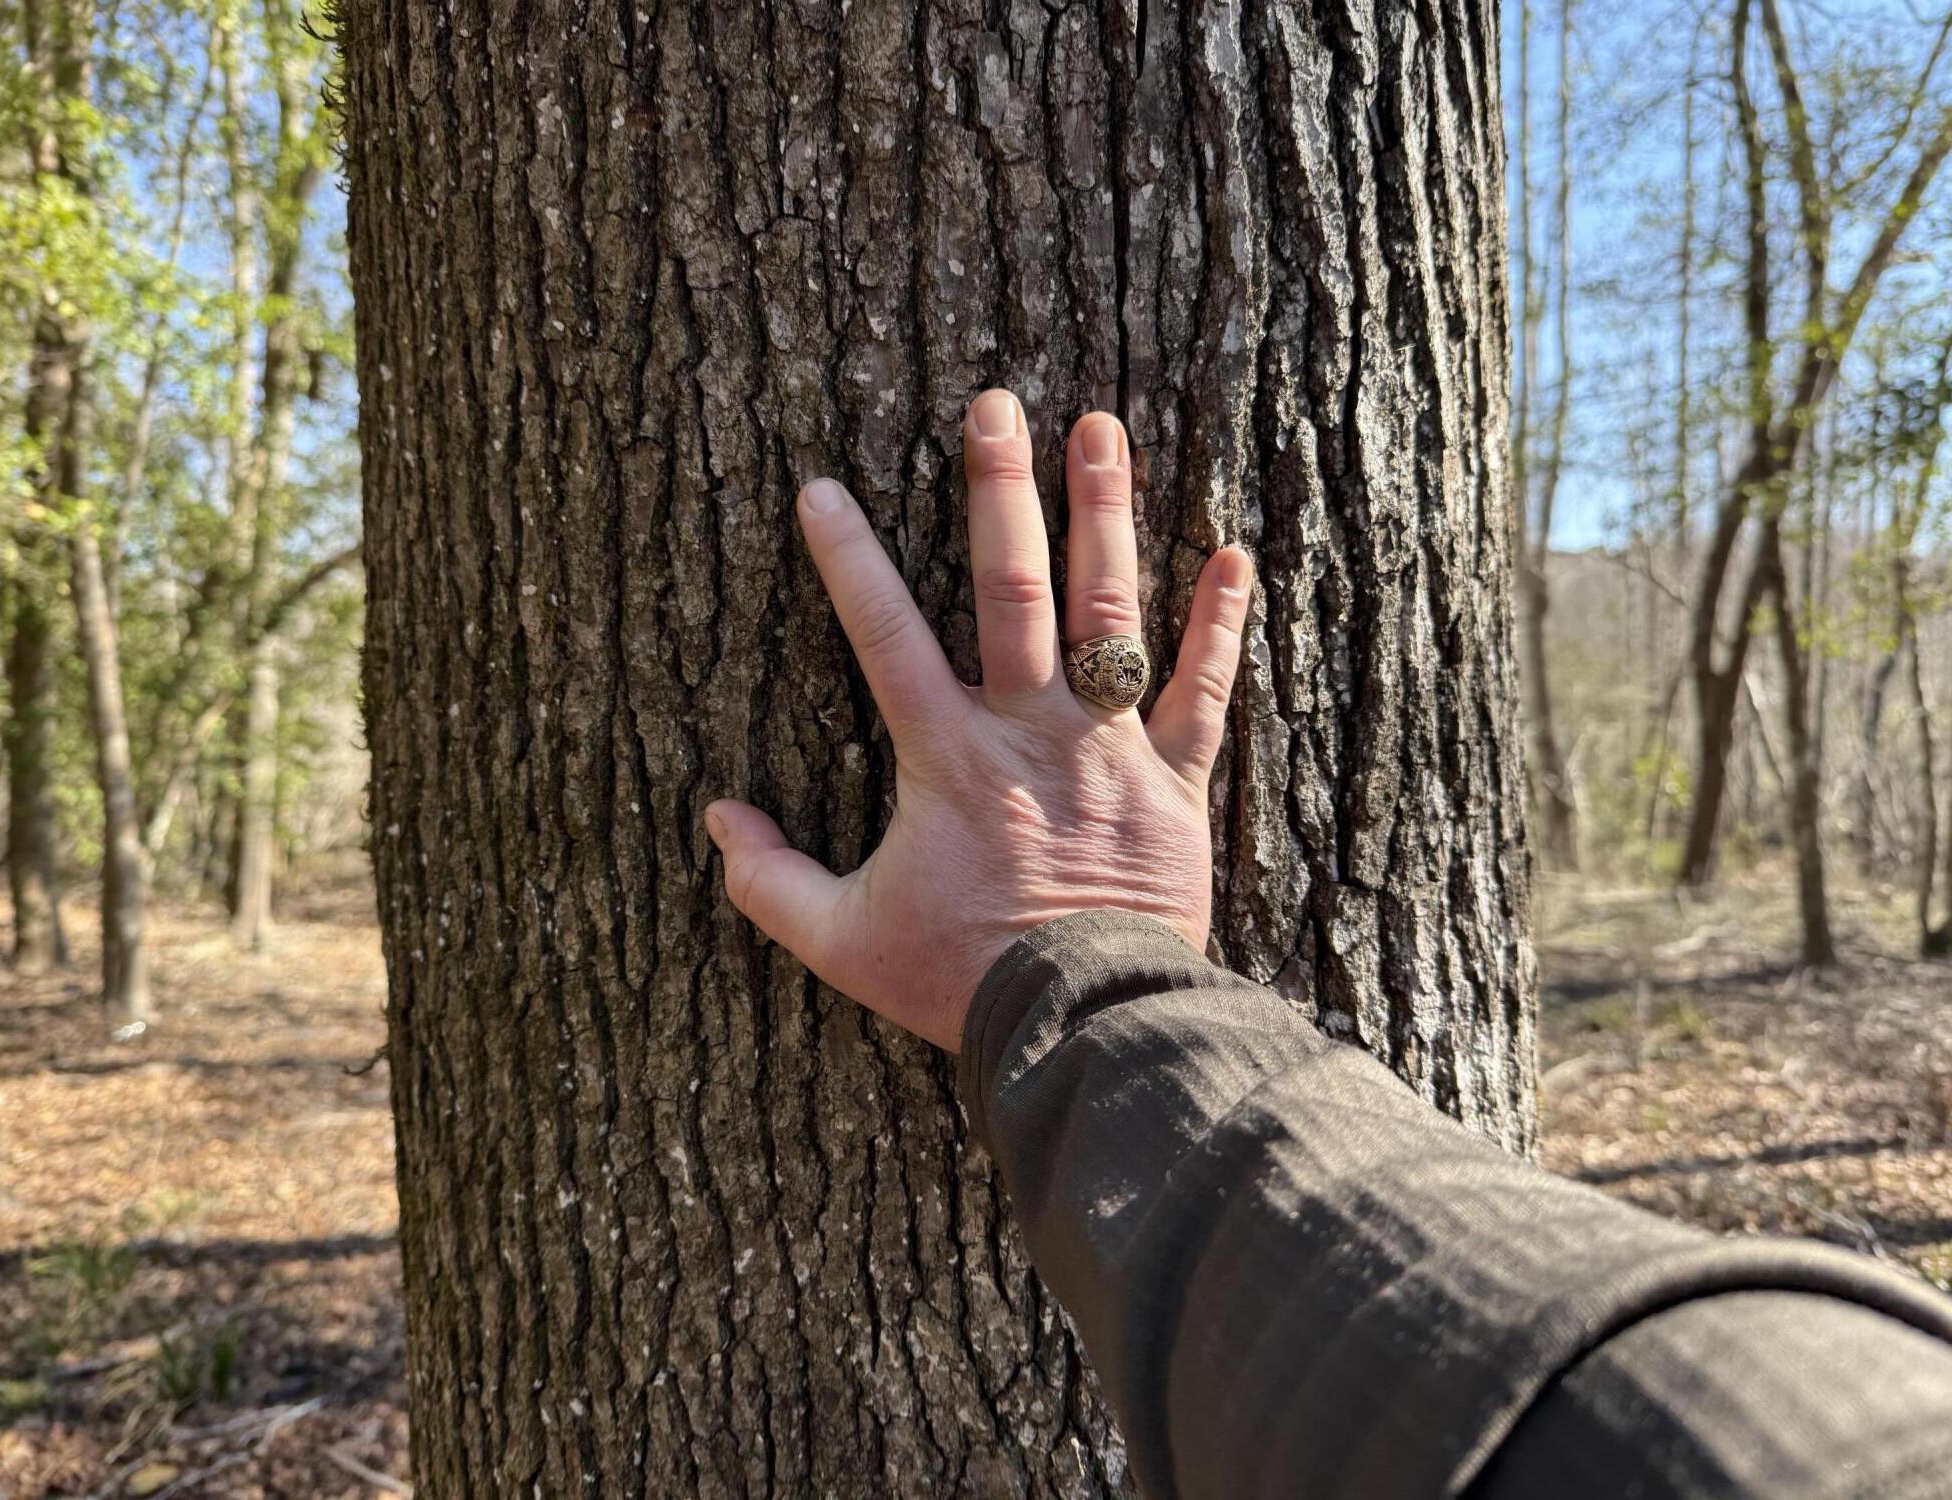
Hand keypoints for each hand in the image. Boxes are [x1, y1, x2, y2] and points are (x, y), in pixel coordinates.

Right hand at [705, 390, 1251, 1051]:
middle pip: (1012, 588)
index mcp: (947, 757)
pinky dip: (1220, 625)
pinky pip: (1204, 692)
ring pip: (1109, 612)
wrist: (1085, 1024)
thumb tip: (716, 817)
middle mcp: (1031, 731)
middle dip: (1000, 489)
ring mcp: (1110, 750)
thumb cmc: (960, 981)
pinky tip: (1235, 554)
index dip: (849, 559)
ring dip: (1104, 515)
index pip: (885, 635)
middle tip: (997, 403)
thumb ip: (769, 880)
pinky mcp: (1175, 783)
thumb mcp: (842, 941)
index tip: (823, 487)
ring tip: (1102, 428)